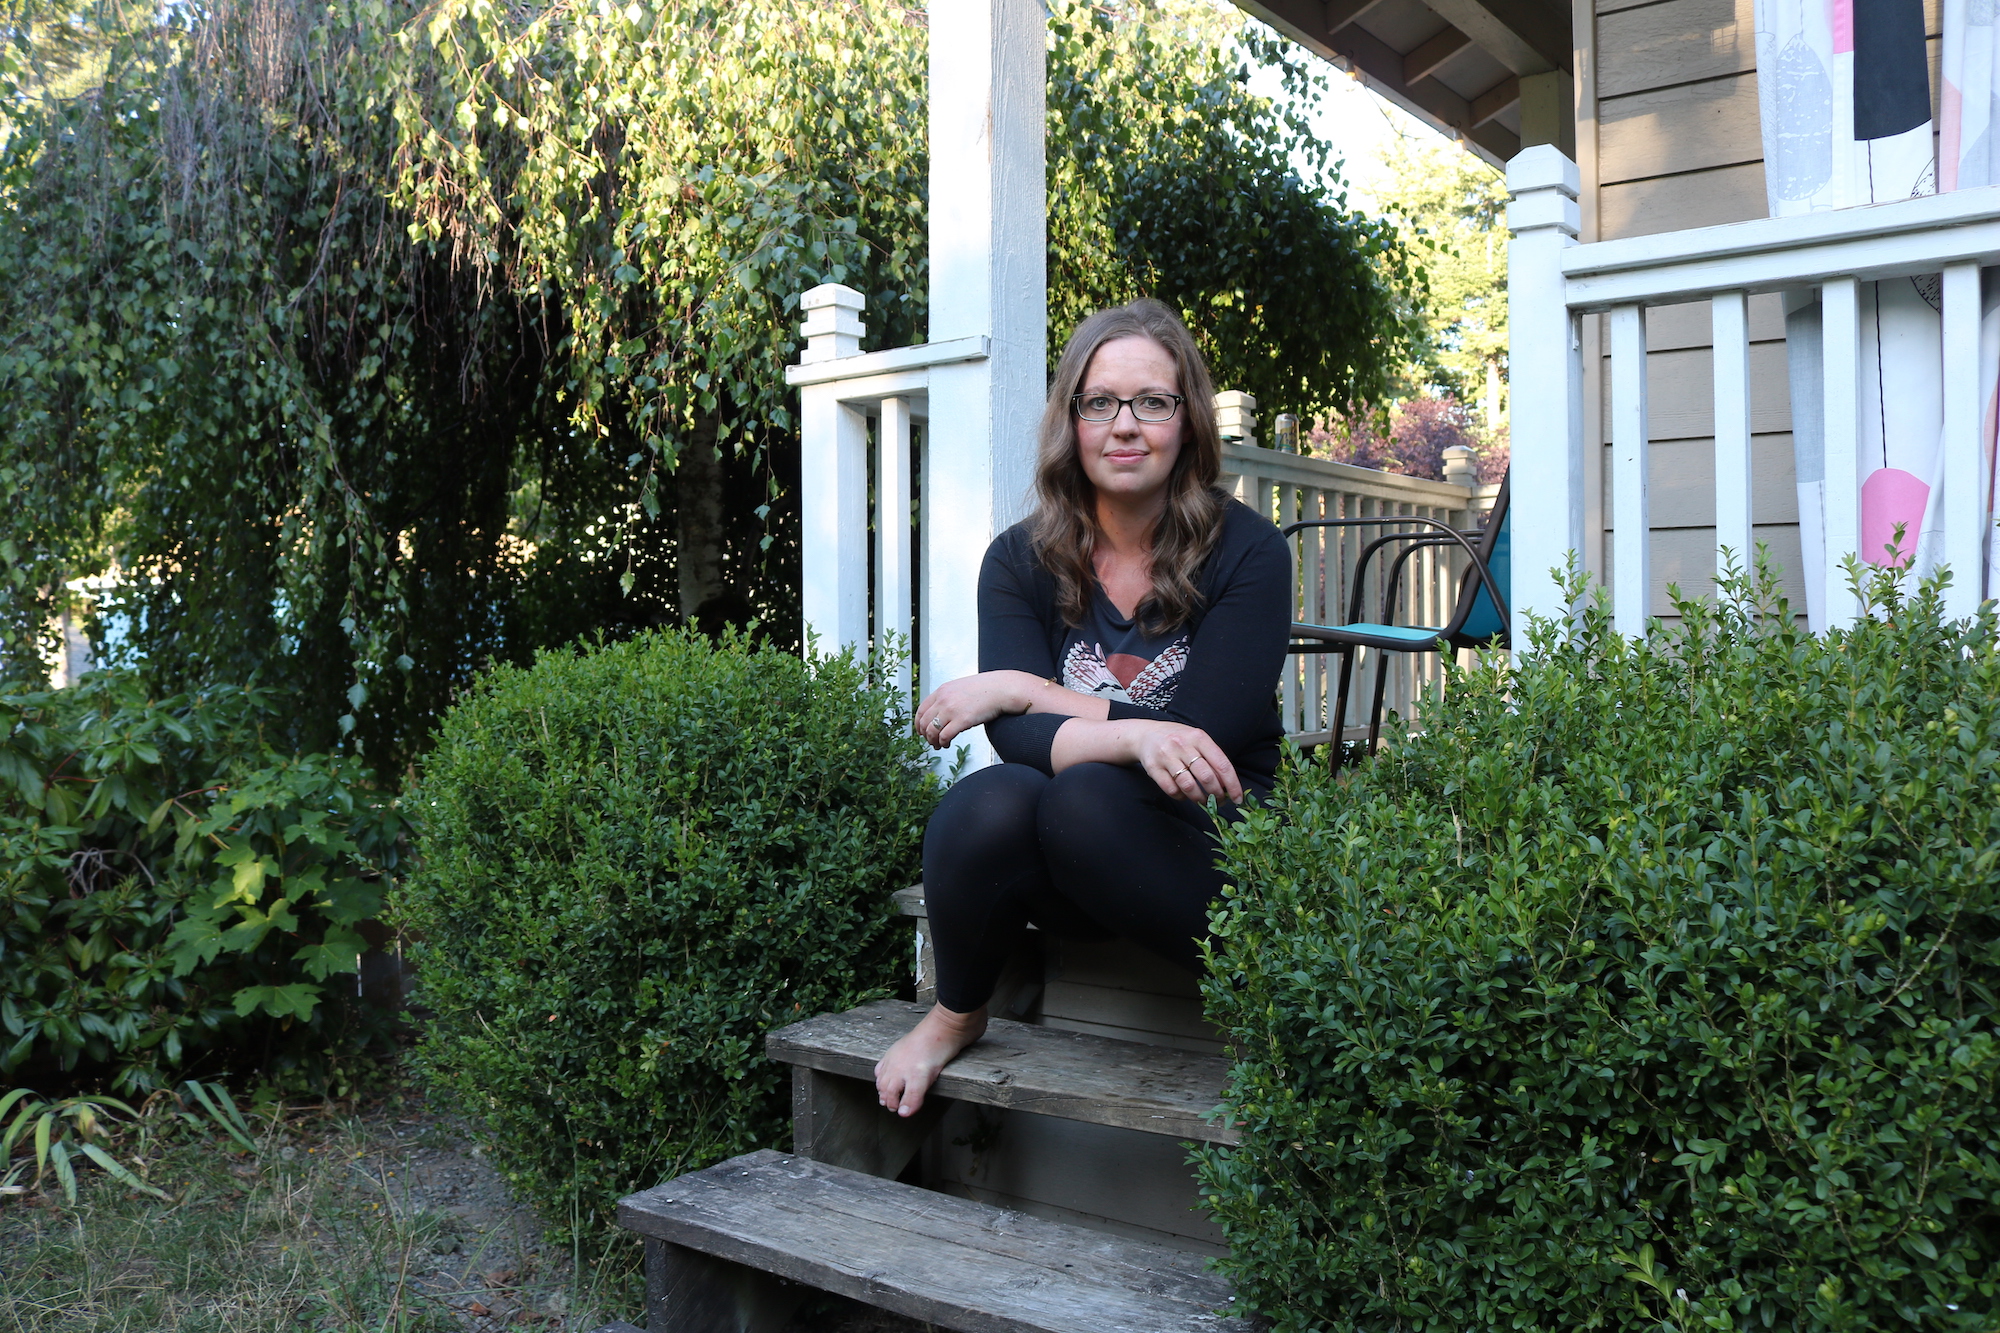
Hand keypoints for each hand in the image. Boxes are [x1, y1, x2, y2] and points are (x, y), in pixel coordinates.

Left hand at [914, 671, 1041, 748]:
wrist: (1001, 689)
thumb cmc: (986, 689)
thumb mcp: (960, 687)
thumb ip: (948, 697)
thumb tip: (941, 712)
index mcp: (942, 691)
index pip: (921, 709)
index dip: (919, 723)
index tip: (921, 731)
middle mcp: (943, 700)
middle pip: (924, 722)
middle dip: (925, 735)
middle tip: (930, 741)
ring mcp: (951, 710)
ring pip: (932, 731)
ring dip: (933, 741)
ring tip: (939, 745)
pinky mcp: (962, 720)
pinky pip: (944, 736)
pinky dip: (943, 743)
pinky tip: (947, 744)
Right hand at [1130, 722, 1241, 803]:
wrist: (1145, 735)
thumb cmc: (1178, 740)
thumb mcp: (1197, 739)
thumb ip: (1212, 757)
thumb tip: (1228, 785)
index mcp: (1199, 737)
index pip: (1222, 764)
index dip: (1232, 784)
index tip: (1238, 798)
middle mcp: (1183, 745)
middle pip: (1206, 777)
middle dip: (1216, 794)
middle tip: (1219, 801)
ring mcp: (1166, 757)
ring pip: (1189, 786)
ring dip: (1199, 798)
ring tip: (1203, 801)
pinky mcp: (1153, 768)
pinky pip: (1172, 790)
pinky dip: (1181, 797)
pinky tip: (1185, 795)